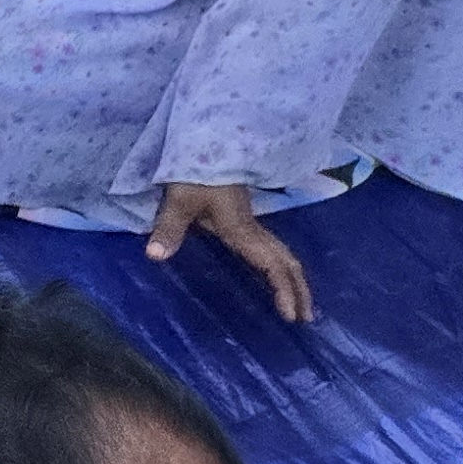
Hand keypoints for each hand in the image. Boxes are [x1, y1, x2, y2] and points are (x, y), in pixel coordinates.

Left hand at [148, 181, 313, 323]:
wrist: (204, 144)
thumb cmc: (194, 172)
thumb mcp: (179, 199)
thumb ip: (169, 228)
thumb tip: (156, 256)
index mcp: (242, 229)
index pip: (272, 265)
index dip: (284, 290)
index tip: (291, 316)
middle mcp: (251, 229)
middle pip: (286, 262)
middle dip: (299, 290)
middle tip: (306, 319)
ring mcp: (249, 223)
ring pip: (281, 254)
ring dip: (293, 278)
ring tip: (300, 304)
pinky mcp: (241, 218)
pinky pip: (269, 247)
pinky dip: (279, 266)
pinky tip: (273, 275)